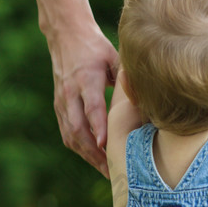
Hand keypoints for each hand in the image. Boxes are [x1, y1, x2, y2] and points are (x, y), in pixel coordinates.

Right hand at [48, 22, 117, 176]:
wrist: (65, 35)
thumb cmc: (96, 47)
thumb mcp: (114, 57)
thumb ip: (127, 78)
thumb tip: (148, 100)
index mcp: (86, 78)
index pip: (91, 107)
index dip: (98, 126)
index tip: (105, 144)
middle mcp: (70, 93)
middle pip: (78, 128)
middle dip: (94, 153)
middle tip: (112, 170)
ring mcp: (61, 101)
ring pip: (71, 135)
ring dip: (87, 156)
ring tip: (106, 171)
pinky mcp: (59, 107)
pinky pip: (67, 133)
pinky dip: (80, 149)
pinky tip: (94, 159)